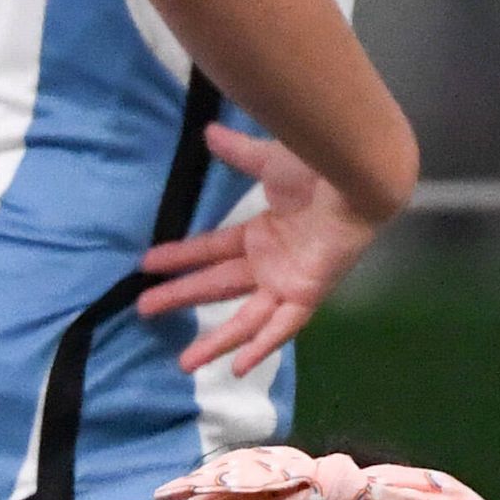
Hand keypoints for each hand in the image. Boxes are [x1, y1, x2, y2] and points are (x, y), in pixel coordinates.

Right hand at [136, 125, 388, 376]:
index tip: (145, 266)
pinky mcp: (307, 293)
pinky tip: (238, 367)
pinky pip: (282, 326)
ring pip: (244, 318)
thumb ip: (239, 153)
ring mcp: (287, 281)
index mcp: (261, 233)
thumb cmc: (319, 168)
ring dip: (215, 341)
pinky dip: (262, 346)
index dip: (178, 258)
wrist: (356, 180)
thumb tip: (208, 132)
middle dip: (179, 298)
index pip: (210, 250)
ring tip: (185, 364)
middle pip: (216, 286)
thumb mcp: (269, 161)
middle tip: (143, 310)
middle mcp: (270, 262)